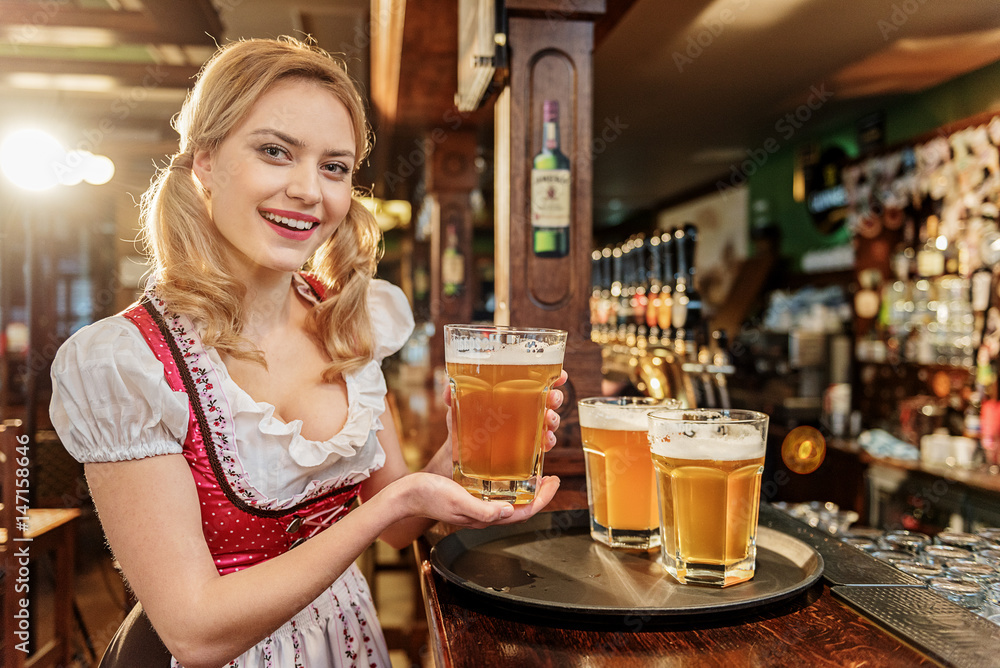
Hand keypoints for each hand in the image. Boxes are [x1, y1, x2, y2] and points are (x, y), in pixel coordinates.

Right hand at [398, 472, 560, 528]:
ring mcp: (477, 508)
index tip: (554, 482)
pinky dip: (509, 486)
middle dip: (540, 495)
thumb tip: (507, 512)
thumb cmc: (429, 497)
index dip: (543, 499)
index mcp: (484, 518)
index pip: (523, 513)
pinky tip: (509, 475)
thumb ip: (482, 510)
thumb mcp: (458, 501)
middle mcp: (484, 515)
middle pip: (521, 508)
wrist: (406, 495)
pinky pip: (496, 496)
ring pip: (510, 502)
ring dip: (527, 491)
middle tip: (552, 477)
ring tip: (537, 476)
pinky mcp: (469, 498)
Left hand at [443, 369, 568, 452]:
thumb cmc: (464, 423)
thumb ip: (454, 395)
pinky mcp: (526, 450)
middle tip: (552, 398)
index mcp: (514, 394)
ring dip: (554, 419)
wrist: (459, 453)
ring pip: (550, 421)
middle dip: (556, 397)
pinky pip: (543, 445)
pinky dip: (548, 442)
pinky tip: (545, 441)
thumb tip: (448, 388)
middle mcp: (525, 409)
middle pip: (550, 399)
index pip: (539, 381)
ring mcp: (527, 429)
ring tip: (548, 419)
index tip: (561, 375)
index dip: (554, 376)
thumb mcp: (458, 407)